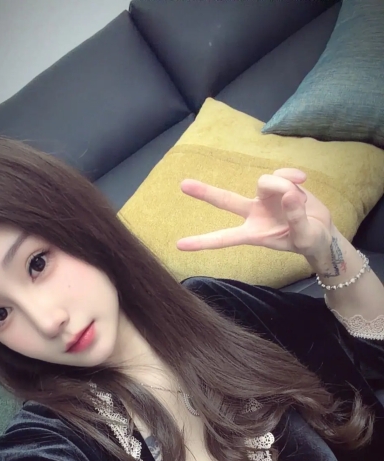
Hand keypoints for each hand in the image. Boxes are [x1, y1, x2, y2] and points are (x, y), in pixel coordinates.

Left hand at [176, 168, 334, 261]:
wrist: (322, 231)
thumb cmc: (309, 240)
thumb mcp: (305, 236)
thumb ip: (297, 217)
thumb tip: (290, 195)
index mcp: (254, 233)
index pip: (224, 238)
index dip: (202, 242)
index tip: (179, 245)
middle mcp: (254, 214)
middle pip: (225, 200)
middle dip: (205, 193)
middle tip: (182, 185)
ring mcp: (265, 198)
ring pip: (266, 182)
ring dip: (285, 187)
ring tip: (302, 201)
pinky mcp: (278, 185)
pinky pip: (281, 173)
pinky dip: (292, 176)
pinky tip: (304, 181)